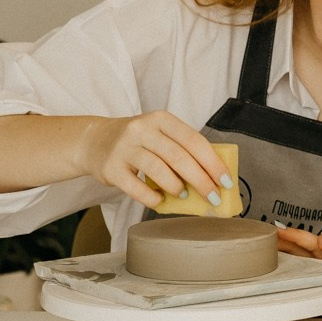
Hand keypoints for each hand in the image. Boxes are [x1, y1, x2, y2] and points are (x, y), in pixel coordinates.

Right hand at [75, 111, 231, 214]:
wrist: (95, 141)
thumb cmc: (137, 142)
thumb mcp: (159, 135)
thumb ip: (181, 149)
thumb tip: (212, 177)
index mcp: (161, 119)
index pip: (194, 140)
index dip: (213, 162)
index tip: (226, 181)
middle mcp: (143, 129)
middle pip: (179, 156)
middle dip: (201, 180)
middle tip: (213, 197)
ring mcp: (125, 147)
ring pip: (158, 169)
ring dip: (176, 186)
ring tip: (183, 194)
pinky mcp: (112, 167)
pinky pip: (135, 187)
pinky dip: (151, 198)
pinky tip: (160, 201)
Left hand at [274, 227, 321, 320]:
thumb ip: (306, 287)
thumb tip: (282, 284)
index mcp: (319, 268)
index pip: (299, 252)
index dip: (284, 243)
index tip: (267, 237)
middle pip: (306, 246)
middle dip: (289, 236)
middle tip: (272, 230)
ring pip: (318, 249)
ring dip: (303, 239)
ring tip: (289, 232)